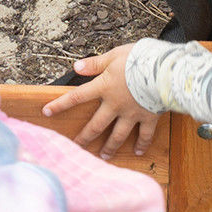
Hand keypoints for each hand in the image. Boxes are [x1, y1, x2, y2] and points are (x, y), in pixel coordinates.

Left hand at [42, 43, 161, 157]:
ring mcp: (132, 113)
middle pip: (96, 124)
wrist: (165, 70)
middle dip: (85, 137)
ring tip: (104, 157)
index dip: (60, 104)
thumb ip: (96, 63)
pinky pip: (144, 134)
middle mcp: (115, 104)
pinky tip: (137, 152)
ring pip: (117, 134)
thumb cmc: (140, 58)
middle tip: (76, 147)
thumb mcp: (115, 55)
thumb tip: (76, 66)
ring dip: (109, 147)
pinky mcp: (149, 117)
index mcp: (104, 87)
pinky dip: (141, 144)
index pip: (77, 97)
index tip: (46, 112)